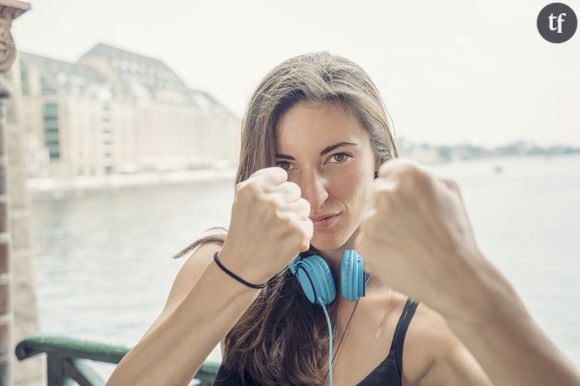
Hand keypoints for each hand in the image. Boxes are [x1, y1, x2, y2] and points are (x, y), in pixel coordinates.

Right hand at [220, 167, 312, 283]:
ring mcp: (285, 216)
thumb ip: (260, 182)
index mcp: (253, 188)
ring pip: (304, 206)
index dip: (276, 189)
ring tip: (279, 230)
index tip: (269, 202)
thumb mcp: (241, 200)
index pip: (281, 174)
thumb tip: (282, 174)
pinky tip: (285, 241)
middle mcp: (269, 200)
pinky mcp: (299, 233)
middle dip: (287, 203)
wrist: (241, 265)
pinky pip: (309, 225)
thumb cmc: (243, 231)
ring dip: (295, 217)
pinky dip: (300, 234)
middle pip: (294, 189)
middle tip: (273, 220)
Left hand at [356, 159, 493, 322]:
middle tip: (411, 227)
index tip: (409, 203)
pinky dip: (379, 248)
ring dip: (384, 228)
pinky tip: (400, 256)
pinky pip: (367, 241)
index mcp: (407, 174)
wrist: (454, 276)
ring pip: (371, 218)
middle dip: (389, 207)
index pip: (388, 172)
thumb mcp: (451, 190)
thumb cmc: (456, 234)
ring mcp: (372, 218)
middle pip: (377, 195)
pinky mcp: (364, 243)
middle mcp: (385, 192)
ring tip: (409, 244)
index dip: (399, 189)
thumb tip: (404, 174)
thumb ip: (423, 175)